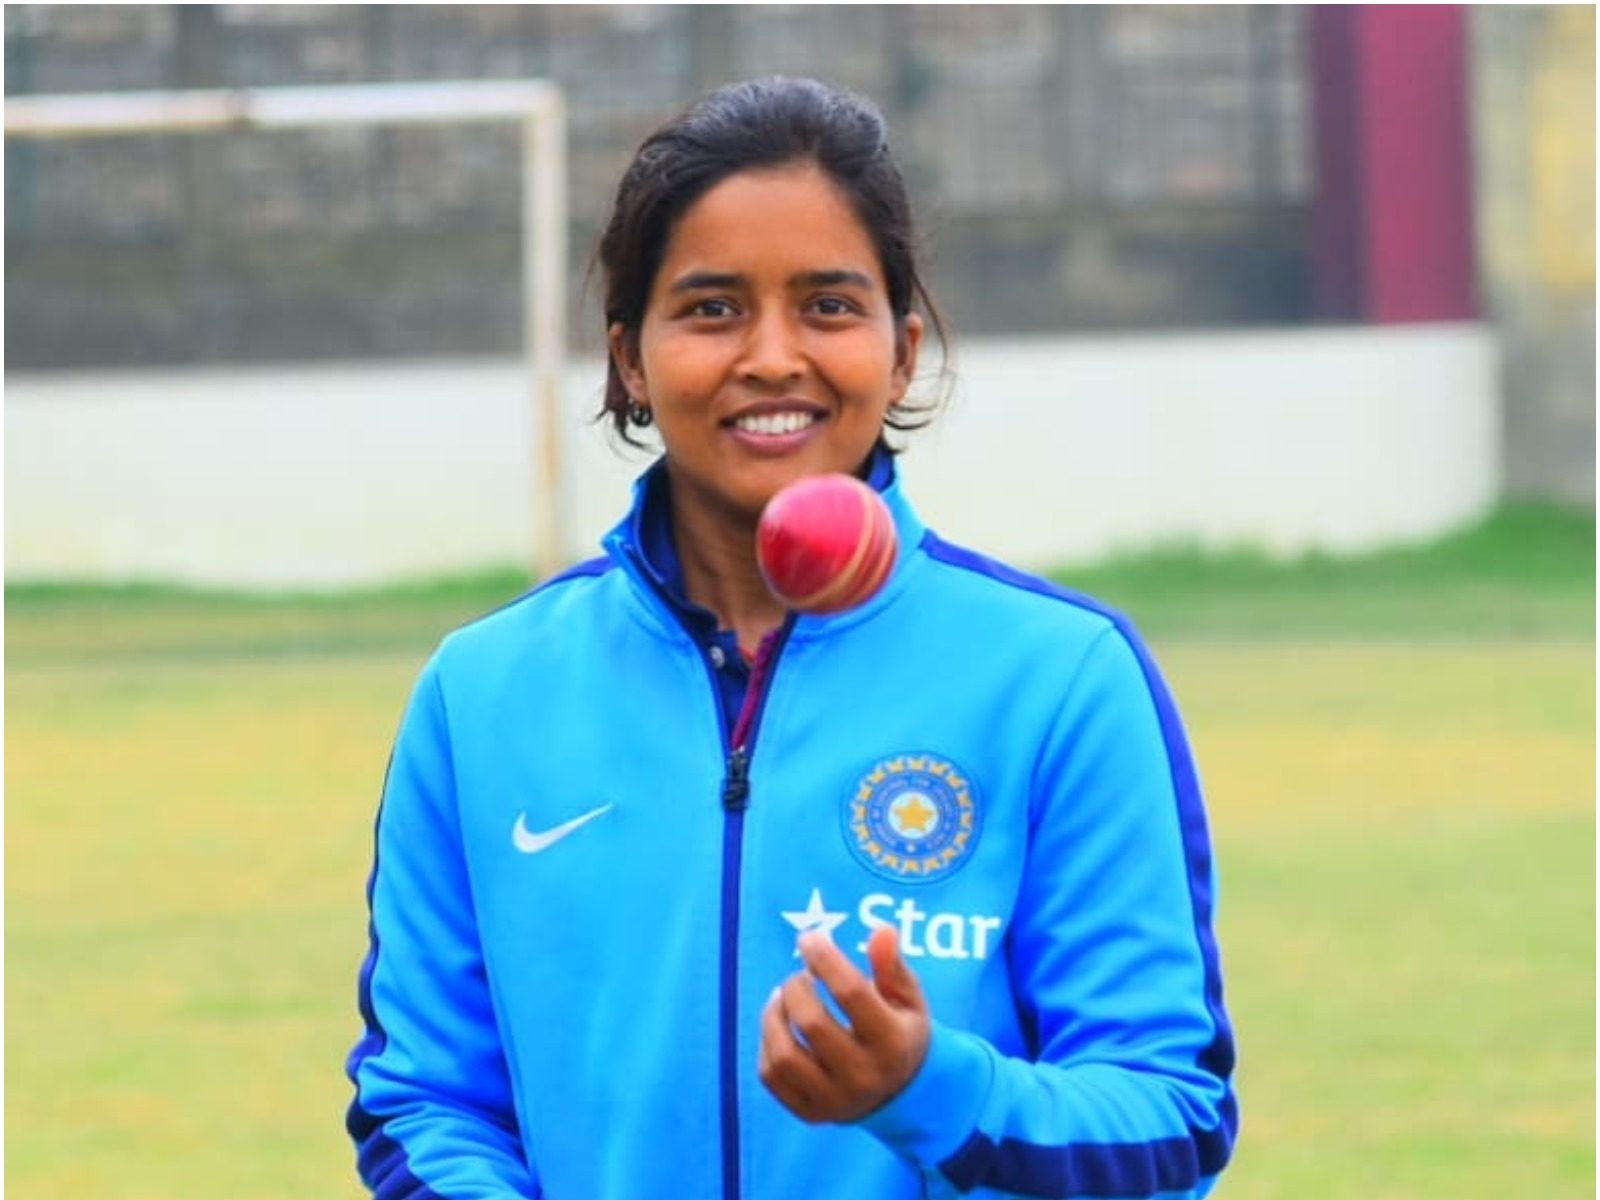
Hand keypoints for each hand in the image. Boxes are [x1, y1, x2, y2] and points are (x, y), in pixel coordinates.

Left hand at [757, 924, 930, 1122]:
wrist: (902, 1093)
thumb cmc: (900, 1030)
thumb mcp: (906, 997)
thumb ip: (892, 964)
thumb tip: (882, 929)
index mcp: (893, 1043)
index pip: (851, 993)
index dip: (825, 958)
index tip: (809, 938)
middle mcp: (864, 1076)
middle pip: (812, 1023)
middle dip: (796, 987)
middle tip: (799, 976)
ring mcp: (834, 1100)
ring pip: (784, 1055)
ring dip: (773, 1015)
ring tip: (781, 997)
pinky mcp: (810, 1113)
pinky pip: (771, 1076)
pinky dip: (767, 1044)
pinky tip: (779, 1026)